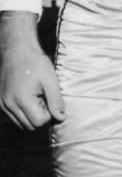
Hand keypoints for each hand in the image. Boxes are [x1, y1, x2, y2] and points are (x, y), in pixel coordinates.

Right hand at [0, 12, 64, 130]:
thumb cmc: (35, 62)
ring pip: (21, 124)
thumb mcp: (50, 80)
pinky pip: (14, 117)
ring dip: (31, 115)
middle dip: (40, 116)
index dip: (48, 113)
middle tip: (43, 98)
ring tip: (35, 97)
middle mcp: (8, 104)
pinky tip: (28, 98)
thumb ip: (56, 100)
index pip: (39, 122)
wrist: (17, 50)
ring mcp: (2, 104)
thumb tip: (61, 118)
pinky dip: (23, 112)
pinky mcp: (0, 102)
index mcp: (21, 99)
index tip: (48, 98)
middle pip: (30, 126)